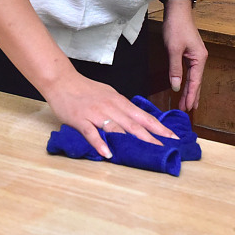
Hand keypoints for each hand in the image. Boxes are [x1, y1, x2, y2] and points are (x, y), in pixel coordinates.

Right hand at [43, 71, 176, 159]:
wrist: (61, 80)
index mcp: (118, 101)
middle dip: (151, 137)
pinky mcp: (81, 119)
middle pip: (134, 124)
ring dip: (131, 141)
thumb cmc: (84, 89)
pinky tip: (107, 153)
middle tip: (165, 149)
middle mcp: (110, 106)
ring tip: (144, 153)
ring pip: (116, 128)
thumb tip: (136, 121)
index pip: (143, 116)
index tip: (173, 137)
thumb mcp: (108, 95)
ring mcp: (95, 113)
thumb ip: (121, 108)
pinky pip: (91, 133)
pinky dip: (100, 143)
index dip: (159, 127)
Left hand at [163, 4, 207, 110]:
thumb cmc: (176, 27)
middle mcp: (200, 59)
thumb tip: (175, 87)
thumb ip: (175, 69)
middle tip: (186, 110)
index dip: (191, 96)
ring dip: (189, 90)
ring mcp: (196, 56)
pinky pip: (190, 72)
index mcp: (199, 59)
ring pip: (193, 78)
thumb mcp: (173, 49)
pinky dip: (187, 81)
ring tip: (187, 104)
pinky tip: (184, 87)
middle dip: (192, 97)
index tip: (188, 109)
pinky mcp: (190, 53)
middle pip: (196, 82)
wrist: (177, 10)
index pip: (195, 82)